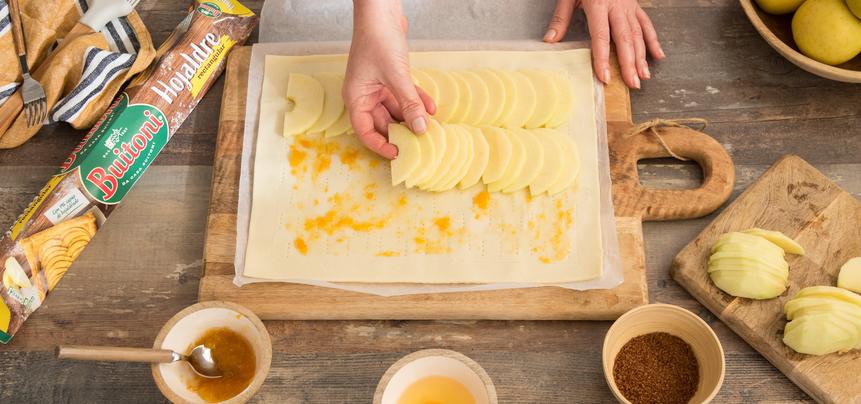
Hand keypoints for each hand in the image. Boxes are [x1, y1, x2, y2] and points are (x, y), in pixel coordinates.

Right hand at [344, 0, 435, 158]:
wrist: (381, 11)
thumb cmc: (378, 39)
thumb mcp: (397, 76)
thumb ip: (409, 103)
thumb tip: (421, 128)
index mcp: (356, 98)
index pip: (365, 131)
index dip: (381, 145)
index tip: (399, 153)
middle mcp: (365, 95)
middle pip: (383, 123)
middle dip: (403, 131)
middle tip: (422, 142)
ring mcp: (378, 87)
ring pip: (397, 110)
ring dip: (413, 116)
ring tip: (431, 126)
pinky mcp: (391, 77)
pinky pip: (404, 96)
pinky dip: (417, 101)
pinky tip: (432, 108)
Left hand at [543, 0, 664, 88]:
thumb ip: (560, 18)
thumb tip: (550, 40)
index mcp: (598, 4)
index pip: (601, 37)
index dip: (602, 59)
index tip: (605, 77)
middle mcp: (617, 7)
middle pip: (624, 39)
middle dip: (629, 64)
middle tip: (632, 83)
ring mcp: (629, 6)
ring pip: (638, 34)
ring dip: (642, 57)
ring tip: (643, 76)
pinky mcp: (636, 5)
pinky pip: (646, 24)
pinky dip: (653, 40)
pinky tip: (658, 56)